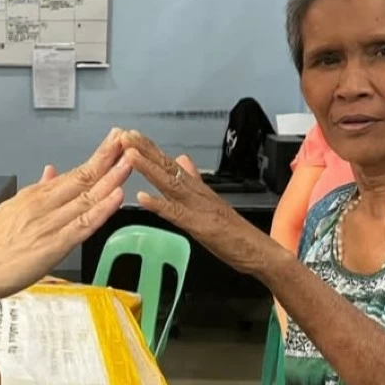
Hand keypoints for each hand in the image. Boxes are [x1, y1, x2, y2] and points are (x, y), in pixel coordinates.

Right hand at [0, 128, 129, 308]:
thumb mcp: (12, 208)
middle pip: (83, 178)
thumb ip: (36, 190)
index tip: (115, 141)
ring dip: (111, 178)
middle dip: (108, 158)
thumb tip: (51, 171)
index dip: (98, 157)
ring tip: (130, 161)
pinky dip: (101, 210)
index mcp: (35, 196)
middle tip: (129, 139)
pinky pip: (83, 225)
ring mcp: (50, 224)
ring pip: (87, 197)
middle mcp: (44, 205)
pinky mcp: (53, 246)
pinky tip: (116, 197)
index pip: (74, 172)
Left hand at [120, 130, 260, 270]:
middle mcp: (197, 193)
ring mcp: (198, 208)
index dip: (149, 149)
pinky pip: (177, 214)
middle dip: (145, 149)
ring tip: (130, 154)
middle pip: (168, 167)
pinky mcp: (200, 227)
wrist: (259, 251)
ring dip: (149, 168)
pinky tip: (142, 197)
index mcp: (197, 188)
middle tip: (125, 133)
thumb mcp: (211, 201)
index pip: (170, 164)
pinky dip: (160, 205)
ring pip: (170, 184)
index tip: (130, 134)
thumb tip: (182, 158)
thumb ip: (195, 179)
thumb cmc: (235, 232)